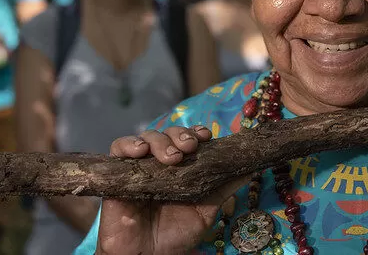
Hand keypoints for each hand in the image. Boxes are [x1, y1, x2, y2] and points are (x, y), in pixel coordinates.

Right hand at [96, 125, 242, 254]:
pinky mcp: (116, 175)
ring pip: (146, 138)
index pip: (187, 138)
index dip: (196, 132)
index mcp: (181, 168)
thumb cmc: (177, 235)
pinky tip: (140, 151)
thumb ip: (224, 187)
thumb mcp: (207, 209)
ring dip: (160, 140)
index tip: (206, 136)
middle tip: (190, 146)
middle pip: (168, 134)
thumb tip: (251, 167)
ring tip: (171, 156)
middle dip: (180, 134)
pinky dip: (129, 144)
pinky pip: (118, 149)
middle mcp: (159, 163)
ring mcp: (138, 167)